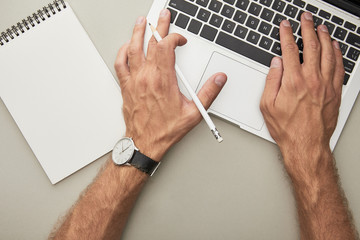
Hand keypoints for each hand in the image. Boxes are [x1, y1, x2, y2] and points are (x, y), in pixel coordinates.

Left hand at [114, 10, 226, 161]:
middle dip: (158, 26)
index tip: (181, 40)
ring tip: (142, 22)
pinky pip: (120, 64)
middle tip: (162, 15)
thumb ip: (208, 93)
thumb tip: (219, 79)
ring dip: (138, 33)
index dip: (175, 37)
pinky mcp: (126, 86)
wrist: (145, 143)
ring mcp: (134, 80)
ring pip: (133, 49)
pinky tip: (127, 46)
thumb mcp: (193, 113)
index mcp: (163, 80)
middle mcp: (147, 77)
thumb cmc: (166, 130)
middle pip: (151, 43)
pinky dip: (123, 52)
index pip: (166, 47)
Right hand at [260, 13, 343, 162]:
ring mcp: (325, 85)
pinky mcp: (335, 92)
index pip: (289, 50)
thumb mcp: (267, 106)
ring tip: (321, 27)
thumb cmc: (286, 129)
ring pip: (327, 53)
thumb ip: (271, 81)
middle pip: (311, 46)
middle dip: (307, 28)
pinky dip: (337, 54)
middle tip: (305, 18)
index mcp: (292, 81)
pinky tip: (335, 47)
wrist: (305, 145)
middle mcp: (311, 80)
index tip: (285, 26)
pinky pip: (339, 67)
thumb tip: (275, 64)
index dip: (286, 34)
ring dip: (324, 37)